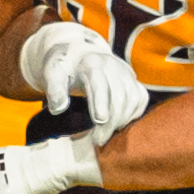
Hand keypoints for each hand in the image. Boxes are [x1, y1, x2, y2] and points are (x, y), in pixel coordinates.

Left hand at [18, 20, 147, 143]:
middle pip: (118, 96)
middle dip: (111, 122)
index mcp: (90, 63)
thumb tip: (59, 109)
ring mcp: (124, 71)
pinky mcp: (132, 78)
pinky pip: (141, 98)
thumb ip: (54, 90)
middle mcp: (111, 65)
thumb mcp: (52, 73)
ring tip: (107, 132)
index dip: (101, 102)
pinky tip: (120, 121)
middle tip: (98, 140)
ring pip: (133, 99)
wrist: (77, 53)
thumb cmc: (64, 67)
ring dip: (122, 120)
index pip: (99, 83)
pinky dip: (133, 113)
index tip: (99, 121)